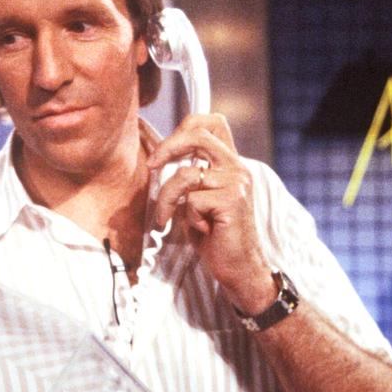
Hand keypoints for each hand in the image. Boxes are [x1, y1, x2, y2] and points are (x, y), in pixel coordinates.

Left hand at [146, 114, 274, 314]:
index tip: (164, 150)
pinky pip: (192, 201)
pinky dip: (187, 218)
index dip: (185, 126)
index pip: (212, 123)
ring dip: (167, 199)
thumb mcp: (199, 200)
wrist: (239, 268)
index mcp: (229, 163)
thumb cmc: (215, 236)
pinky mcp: (232, 201)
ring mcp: (236, 183)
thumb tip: (158, 160)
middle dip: (167, 148)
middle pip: (197, 135)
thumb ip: (189, 177)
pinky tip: (201, 230)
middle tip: (152, 167)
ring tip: (166, 218)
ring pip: (185, 175)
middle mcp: (236, 168)